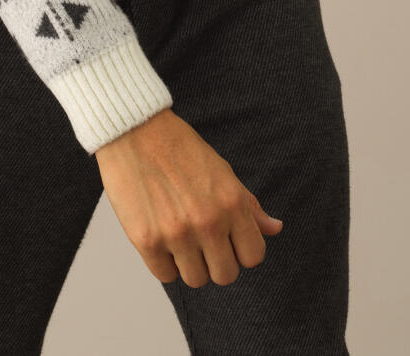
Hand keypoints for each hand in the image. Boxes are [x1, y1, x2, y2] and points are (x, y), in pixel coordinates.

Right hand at [94, 107, 282, 286]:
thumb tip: (275, 228)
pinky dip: (164, 262)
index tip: (228, 239)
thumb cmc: (179, 147)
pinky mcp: (147, 241)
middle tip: (202, 240)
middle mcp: (208, 222)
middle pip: (226, 275)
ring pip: (196, 280)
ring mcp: (177, 234)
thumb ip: (249, 205)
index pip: (253, 256)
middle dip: (216, 261)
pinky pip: (165, 275)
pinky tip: (160, 236)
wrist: (134, 130)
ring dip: (189, 263)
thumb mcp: (222, 171)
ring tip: (179, 236)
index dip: (241, 250)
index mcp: (232, 203)